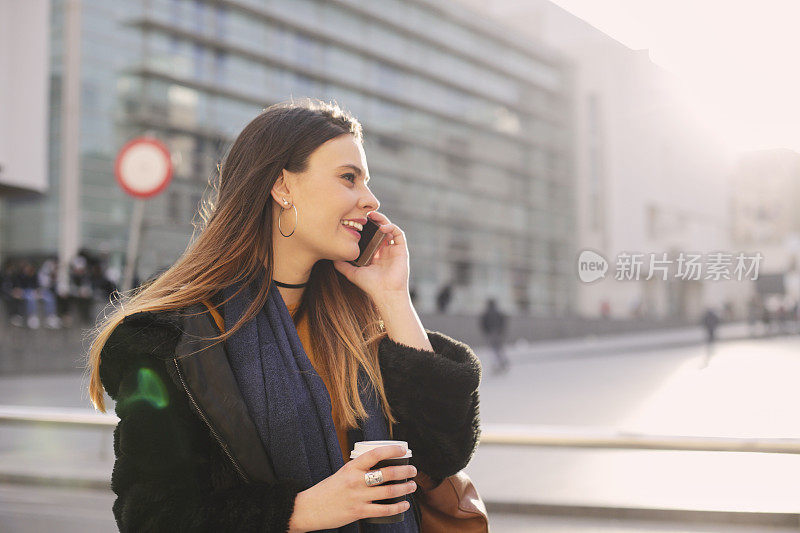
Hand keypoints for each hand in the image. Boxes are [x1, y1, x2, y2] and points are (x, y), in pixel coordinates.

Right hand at [287, 445, 417, 532]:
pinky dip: (397, 507)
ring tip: (412, 486)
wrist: (309, 508)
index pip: (375, 454)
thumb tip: (378, 467)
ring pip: (389, 491)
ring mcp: (358, 497)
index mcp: (351, 467)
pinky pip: (383, 510)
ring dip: (405, 488)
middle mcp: (356, 480)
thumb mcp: (342, 473)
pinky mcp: (358, 512)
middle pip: (387, 473)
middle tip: (413, 470)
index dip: (392, 451)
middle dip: (405, 471)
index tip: (403, 450)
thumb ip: (358, 471)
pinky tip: (404, 504)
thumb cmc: (326, 490)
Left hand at [333, 211, 409, 300]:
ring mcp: (393, 249)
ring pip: (389, 229)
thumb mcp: (352, 273)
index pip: (370, 235)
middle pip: (380, 229)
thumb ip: (342, 265)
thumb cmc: (370, 285)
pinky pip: (398, 234)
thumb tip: (331, 257)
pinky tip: (382, 227)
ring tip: (373, 216)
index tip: (356, 221)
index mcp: (375, 253)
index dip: (365, 227)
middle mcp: (384, 250)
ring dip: (382, 220)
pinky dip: (391, 227)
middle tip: (365, 214)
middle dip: (374, 220)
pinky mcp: (402, 250)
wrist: (385, 293)